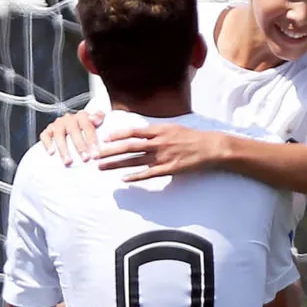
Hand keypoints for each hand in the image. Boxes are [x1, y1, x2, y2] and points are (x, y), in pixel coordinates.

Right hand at [39, 110, 104, 164]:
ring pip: (59, 135)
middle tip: (85, 158)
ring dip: (64, 149)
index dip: (91, 139)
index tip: (95, 152)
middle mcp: (68, 119)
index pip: (87, 126)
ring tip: (68, 161)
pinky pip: (45, 136)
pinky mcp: (47, 131)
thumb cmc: (83, 128)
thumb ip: (98, 118)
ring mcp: (57, 124)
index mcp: (81, 116)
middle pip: (73, 131)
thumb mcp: (93, 122)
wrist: (70, 126)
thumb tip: (98, 118)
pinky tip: (51, 153)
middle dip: (80, 146)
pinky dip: (47, 144)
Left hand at [97, 125, 227, 181]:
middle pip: (129, 147)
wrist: (211, 147)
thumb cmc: (193, 137)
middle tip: (95, 155)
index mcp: (159, 130)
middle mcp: (158, 142)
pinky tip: (124, 179)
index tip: (105, 138)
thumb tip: (142, 132)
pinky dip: (135, 176)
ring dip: (117, 164)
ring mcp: (163, 156)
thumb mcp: (173, 128)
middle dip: (110, 151)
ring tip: (102, 167)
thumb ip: (157, 131)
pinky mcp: (168, 169)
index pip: (133, 132)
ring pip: (135, 161)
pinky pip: (148, 174)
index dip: (117, 135)